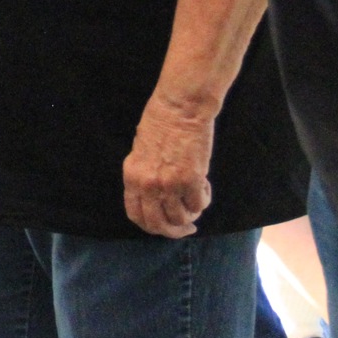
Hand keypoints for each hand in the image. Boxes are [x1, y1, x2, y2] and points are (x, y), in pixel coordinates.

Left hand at [123, 93, 215, 237]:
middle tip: (187, 227)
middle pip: (159, 225)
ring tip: (197, 197)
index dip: (152, 226)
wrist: (180, 106)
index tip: (164, 226)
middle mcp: (148, 185)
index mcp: (132, 177)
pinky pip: (199, 205)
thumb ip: (144, 177)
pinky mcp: (192, 180)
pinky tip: (204, 186)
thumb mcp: (140, 152)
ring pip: (181, 218)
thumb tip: (155, 198)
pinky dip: (204, 200)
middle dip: (174, 231)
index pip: (136, 215)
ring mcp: (169, 184)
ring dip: (191, 214)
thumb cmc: (161, 122)